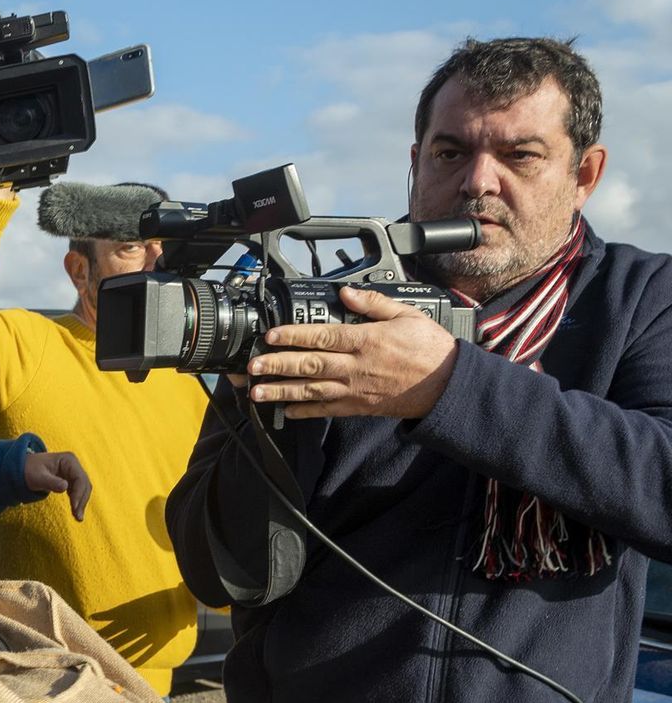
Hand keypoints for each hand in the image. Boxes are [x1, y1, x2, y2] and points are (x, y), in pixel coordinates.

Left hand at [24, 450, 92, 520]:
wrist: (23, 469)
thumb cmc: (29, 470)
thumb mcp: (38, 477)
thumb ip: (51, 482)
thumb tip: (65, 487)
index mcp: (68, 460)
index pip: (79, 478)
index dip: (79, 493)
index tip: (74, 506)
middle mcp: (74, 465)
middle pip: (84, 484)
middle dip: (82, 500)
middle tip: (77, 516)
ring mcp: (73, 472)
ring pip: (83, 489)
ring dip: (81, 503)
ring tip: (78, 517)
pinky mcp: (71, 480)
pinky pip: (78, 492)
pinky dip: (77, 502)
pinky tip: (75, 511)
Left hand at [245, 286, 459, 419]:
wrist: (449, 385)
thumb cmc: (430, 349)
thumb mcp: (407, 315)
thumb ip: (373, 303)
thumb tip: (347, 291)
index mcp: (366, 341)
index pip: (322, 336)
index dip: (293, 336)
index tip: (271, 336)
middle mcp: (356, 367)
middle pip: (310, 365)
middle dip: (277, 366)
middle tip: (253, 366)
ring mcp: (356, 389)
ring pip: (312, 390)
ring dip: (282, 391)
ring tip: (258, 392)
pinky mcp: (359, 406)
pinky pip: (328, 410)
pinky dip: (306, 411)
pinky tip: (287, 411)